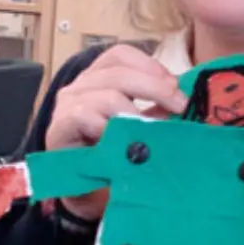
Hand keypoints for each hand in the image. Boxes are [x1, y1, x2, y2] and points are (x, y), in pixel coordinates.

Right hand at [45, 44, 187, 219]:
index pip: (121, 55)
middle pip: (119, 72)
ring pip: (106, 94)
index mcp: (101, 78)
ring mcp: (68, 104)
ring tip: (152, 131)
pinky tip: (122, 143)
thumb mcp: (141, 125)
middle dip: (156, 88)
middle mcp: (81, 85)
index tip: (175, 84)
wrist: (88, 189)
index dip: (150, 65)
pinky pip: (84, 116)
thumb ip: (159, 109)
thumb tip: (185, 102)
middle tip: (180, 106)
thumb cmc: (117, 153)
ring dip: (136, 113)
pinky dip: (108, 127)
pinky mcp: (59, 126)